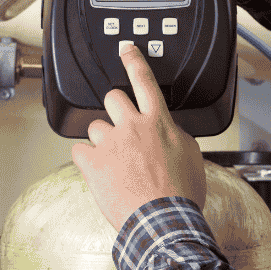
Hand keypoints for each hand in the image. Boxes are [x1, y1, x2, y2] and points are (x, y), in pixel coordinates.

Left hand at [71, 42, 206, 231]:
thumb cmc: (180, 193)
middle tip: (122, 125)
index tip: (126, 49)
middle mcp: (133, 126)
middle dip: (115, 108)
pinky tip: (100, 171)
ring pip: (96, 126)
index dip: (134, 60)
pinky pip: (79, 150)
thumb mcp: (191, 156)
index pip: (144, 81)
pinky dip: (86, 159)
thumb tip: (169, 129)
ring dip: (102, 139)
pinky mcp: (92, 163)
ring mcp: (111, 143)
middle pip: (114, 98)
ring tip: (115, 161)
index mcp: (158, 122)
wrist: (163, 220)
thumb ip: (177, 134)